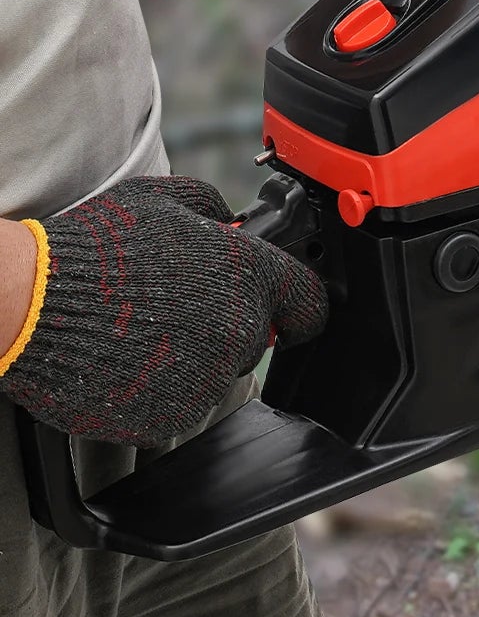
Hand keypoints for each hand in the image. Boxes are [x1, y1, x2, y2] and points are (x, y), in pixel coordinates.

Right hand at [0, 176, 326, 447]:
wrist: (31, 303)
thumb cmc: (96, 247)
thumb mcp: (164, 199)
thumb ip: (212, 207)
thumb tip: (230, 221)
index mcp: (249, 275)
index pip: (309, 302)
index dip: (299, 304)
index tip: (291, 309)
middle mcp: (238, 330)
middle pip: (257, 338)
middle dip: (229, 324)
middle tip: (177, 306)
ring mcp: (205, 378)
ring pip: (216, 374)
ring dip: (192, 359)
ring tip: (140, 330)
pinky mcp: (169, 417)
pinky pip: (178, 405)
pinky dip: (158, 390)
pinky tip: (125, 360)